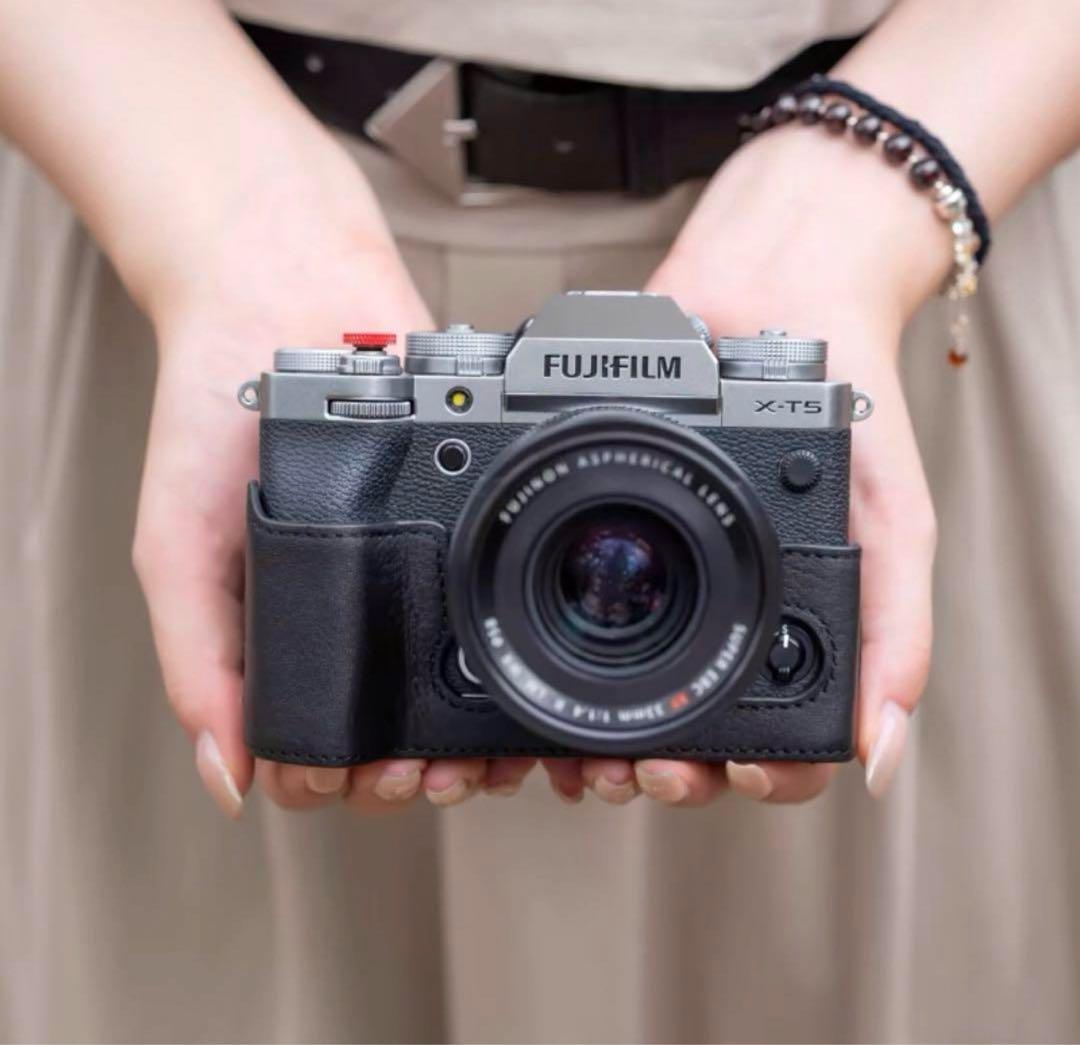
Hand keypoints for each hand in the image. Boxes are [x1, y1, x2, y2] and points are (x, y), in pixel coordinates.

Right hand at [132, 156, 534, 817]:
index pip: (313, 743)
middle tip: (432, 775)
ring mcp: (409, 577)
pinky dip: (509, 657)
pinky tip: (522, 678)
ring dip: (472, 737)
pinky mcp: (459, 530)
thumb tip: (225, 779)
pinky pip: (492, 608)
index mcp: (280, 629)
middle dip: (417, 774)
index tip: (372, 783)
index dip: (343, 782)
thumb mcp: (180, 547)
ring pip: (453, 688)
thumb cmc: (213, 420)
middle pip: (394, 731)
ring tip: (485, 754)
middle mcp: (351, 612)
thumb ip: (200, 660)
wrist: (286, 298)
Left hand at [551, 129, 937, 806]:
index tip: (719, 775)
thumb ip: (893, 630)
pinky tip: (525, 680)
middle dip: (658, 769)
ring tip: (576, 753)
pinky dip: (541, 658)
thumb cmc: (849, 406)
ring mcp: (652, 582)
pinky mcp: (588, 534)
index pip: (775, 740)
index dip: (747, 777)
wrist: (774, 292)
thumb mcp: (890, 521)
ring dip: (592, 739)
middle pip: (685, 731)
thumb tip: (882, 751)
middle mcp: (715, 611)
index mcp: (787, 624)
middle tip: (637, 772)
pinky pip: (555, 611)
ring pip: (614, 692)